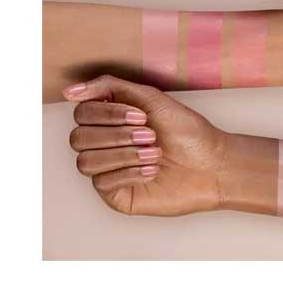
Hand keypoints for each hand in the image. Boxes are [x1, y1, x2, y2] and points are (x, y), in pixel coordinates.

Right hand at [66, 76, 225, 215]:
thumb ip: (110, 87)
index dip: (109, 114)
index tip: (141, 115)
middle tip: (150, 135)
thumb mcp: (151, 98)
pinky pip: (102, 183)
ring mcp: (108, 170)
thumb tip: (70, 91)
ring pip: (86, 162)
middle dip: (118, 135)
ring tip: (155, 153)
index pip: (82, 113)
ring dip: (124, 154)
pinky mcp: (116, 194)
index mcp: (111, 119)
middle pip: (79, 137)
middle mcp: (105, 144)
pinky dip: (130, 172)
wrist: (212, 164)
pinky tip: (153, 170)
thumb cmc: (188, 132)